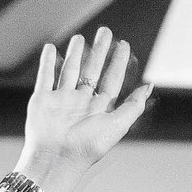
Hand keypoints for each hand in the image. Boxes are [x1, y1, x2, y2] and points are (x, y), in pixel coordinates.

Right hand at [20, 27, 151, 177]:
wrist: (56, 159)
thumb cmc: (87, 147)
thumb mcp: (117, 125)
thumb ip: (133, 105)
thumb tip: (149, 86)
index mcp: (99, 108)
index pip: (112, 79)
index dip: (118, 61)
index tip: (123, 44)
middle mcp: (81, 102)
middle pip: (92, 70)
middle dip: (99, 51)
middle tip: (105, 32)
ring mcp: (61, 100)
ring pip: (70, 70)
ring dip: (75, 54)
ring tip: (80, 37)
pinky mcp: (42, 100)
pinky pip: (46, 77)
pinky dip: (48, 62)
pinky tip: (52, 49)